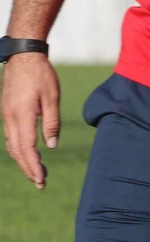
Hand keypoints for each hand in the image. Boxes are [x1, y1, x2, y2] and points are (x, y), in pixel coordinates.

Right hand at [2, 54, 59, 190]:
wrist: (23, 57)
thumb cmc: (41, 75)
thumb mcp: (51, 97)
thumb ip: (51, 122)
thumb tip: (51, 146)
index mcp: (21, 117)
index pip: (26, 149)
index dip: (33, 166)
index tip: (41, 180)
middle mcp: (10, 120)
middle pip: (17, 152)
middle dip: (28, 169)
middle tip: (40, 184)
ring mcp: (6, 116)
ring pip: (12, 146)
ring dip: (23, 161)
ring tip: (36, 172)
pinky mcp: (7, 113)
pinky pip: (11, 137)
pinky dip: (19, 149)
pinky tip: (29, 153)